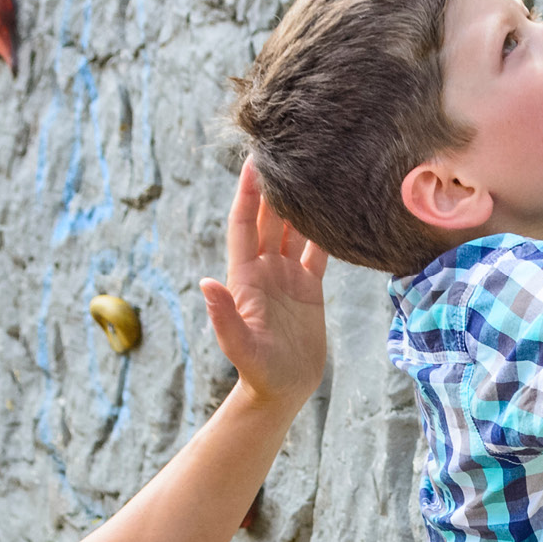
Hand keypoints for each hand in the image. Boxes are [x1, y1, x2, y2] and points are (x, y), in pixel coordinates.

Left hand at [200, 158, 328, 406]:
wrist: (282, 392)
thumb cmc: (259, 373)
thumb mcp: (241, 347)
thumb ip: (225, 317)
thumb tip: (206, 285)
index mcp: (245, 276)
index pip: (243, 223)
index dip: (246, 192)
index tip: (253, 160)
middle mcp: (264, 269)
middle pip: (267, 218)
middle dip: (272, 185)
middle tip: (284, 149)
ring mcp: (286, 276)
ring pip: (292, 228)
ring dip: (298, 202)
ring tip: (311, 169)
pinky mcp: (309, 287)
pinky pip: (316, 250)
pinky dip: (324, 230)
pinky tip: (336, 208)